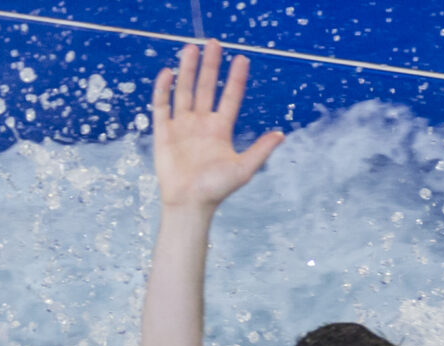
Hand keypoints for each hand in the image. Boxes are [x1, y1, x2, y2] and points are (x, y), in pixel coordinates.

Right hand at [151, 43, 282, 209]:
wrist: (189, 204)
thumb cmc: (216, 190)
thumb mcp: (243, 169)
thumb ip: (260, 150)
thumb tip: (281, 134)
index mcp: (220, 130)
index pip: (230, 97)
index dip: (236, 79)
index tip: (242, 59)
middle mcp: (201, 124)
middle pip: (206, 88)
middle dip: (210, 66)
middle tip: (214, 43)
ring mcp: (182, 126)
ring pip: (185, 91)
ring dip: (188, 70)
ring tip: (191, 48)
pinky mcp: (163, 132)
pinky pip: (162, 106)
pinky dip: (164, 89)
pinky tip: (168, 73)